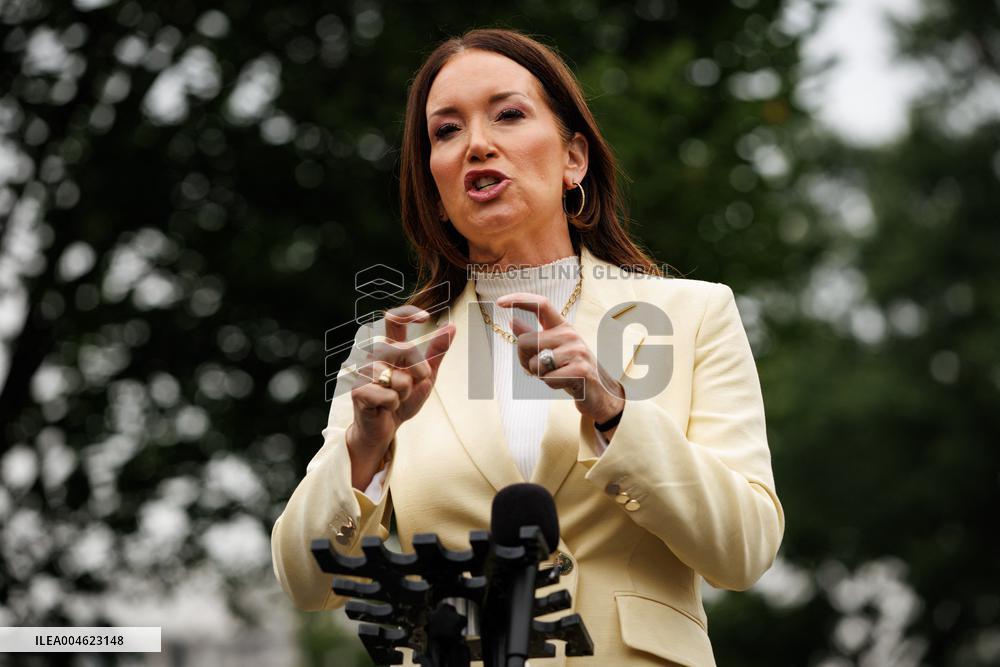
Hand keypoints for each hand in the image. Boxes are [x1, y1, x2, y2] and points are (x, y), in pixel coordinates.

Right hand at [348, 306, 454, 485]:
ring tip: (396, 398)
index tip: (425, 317)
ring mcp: (364, 372)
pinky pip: (389, 396)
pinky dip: (394, 404)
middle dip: (419, 371)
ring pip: (399, 378)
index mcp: (390, 347)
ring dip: (404, 393)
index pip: (394, 319)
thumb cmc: (403, 398)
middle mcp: (375, 354)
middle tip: (413, 384)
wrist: (386, 427)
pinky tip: (385, 407)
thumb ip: (437, 351)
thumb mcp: (426, 375)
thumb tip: (452, 326)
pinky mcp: (359, 391)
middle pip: (405, 349)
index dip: (408, 314)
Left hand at [496, 293, 624, 423]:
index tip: (500, 301)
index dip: (520, 299)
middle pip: (525, 341)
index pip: (541, 304)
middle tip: (538, 368)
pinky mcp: (580, 370)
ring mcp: (577, 351)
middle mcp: (570, 334)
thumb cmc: (570, 370)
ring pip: (534, 363)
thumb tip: (512, 322)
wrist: (599, 393)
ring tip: (556, 375)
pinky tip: (564, 383)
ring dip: (538, 375)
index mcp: (562, 326)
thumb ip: (533, 336)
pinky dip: (550, 385)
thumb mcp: (551, 351)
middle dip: (522, 359)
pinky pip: (547, 378)